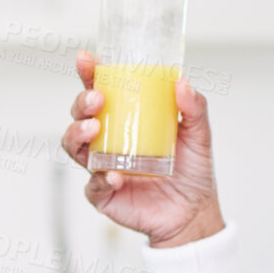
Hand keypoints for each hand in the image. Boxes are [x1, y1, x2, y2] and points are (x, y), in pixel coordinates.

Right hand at [61, 49, 224, 247]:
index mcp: (126, 121)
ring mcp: (102, 167)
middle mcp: (109, 141)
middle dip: (81, 103)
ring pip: (74, 147)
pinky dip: (99, 179)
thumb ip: (194, 108)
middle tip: (97, 99)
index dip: (89, 74)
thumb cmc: (191, 172)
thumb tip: (182, 83)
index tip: (86, 59)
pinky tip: (113, 176)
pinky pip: (92, 186)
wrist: (194, 213)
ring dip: (78, 134)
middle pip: (80, 116)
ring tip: (94, 128)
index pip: (100, 92)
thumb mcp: (199, 135)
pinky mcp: (104, 195)